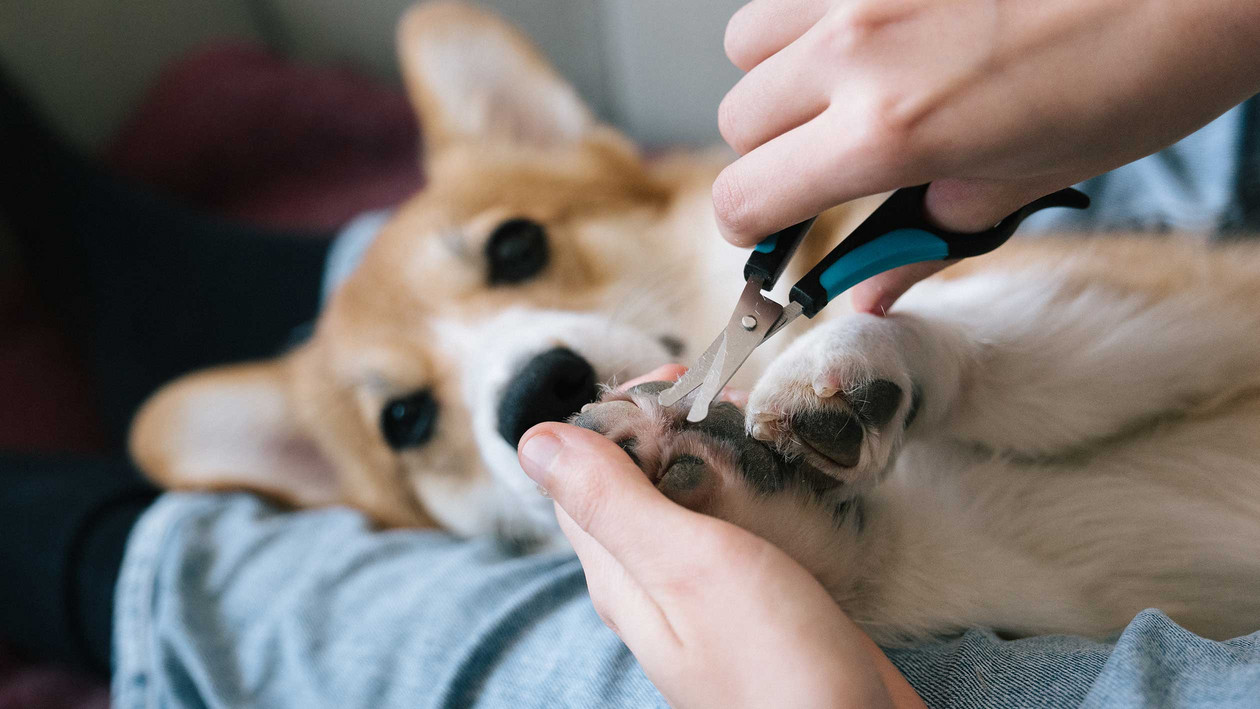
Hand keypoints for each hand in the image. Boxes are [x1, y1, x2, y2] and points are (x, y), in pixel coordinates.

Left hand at [517, 365, 923, 708]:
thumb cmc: (772, 664)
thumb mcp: (684, 565)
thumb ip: (611, 502)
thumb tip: (533, 441)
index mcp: (618, 573)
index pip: (583, 471)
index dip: (617, 414)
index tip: (670, 379)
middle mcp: (649, 583)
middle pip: (635, 480)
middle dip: (670, 424)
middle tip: (723, 392)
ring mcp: (702, 594)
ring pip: (686, 499)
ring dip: (711, 451)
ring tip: (754, 419)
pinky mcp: (752, 600)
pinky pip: (732, 526)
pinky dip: (747, 486)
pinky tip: (778, 470)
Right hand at [715, 0, 1259, 312]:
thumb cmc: (1140, 68)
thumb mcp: (1027, 178)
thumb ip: (926, 235)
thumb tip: (871, 290)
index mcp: (889, 130)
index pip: (747, 195)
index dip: (748, 230)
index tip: (767, 235)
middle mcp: (855, 49)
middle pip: (737, 121)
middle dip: (771, 156)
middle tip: (825, 166)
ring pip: (749, 44)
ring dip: (778, 78)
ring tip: (842, 91)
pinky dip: (811, 21)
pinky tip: (871, 35)